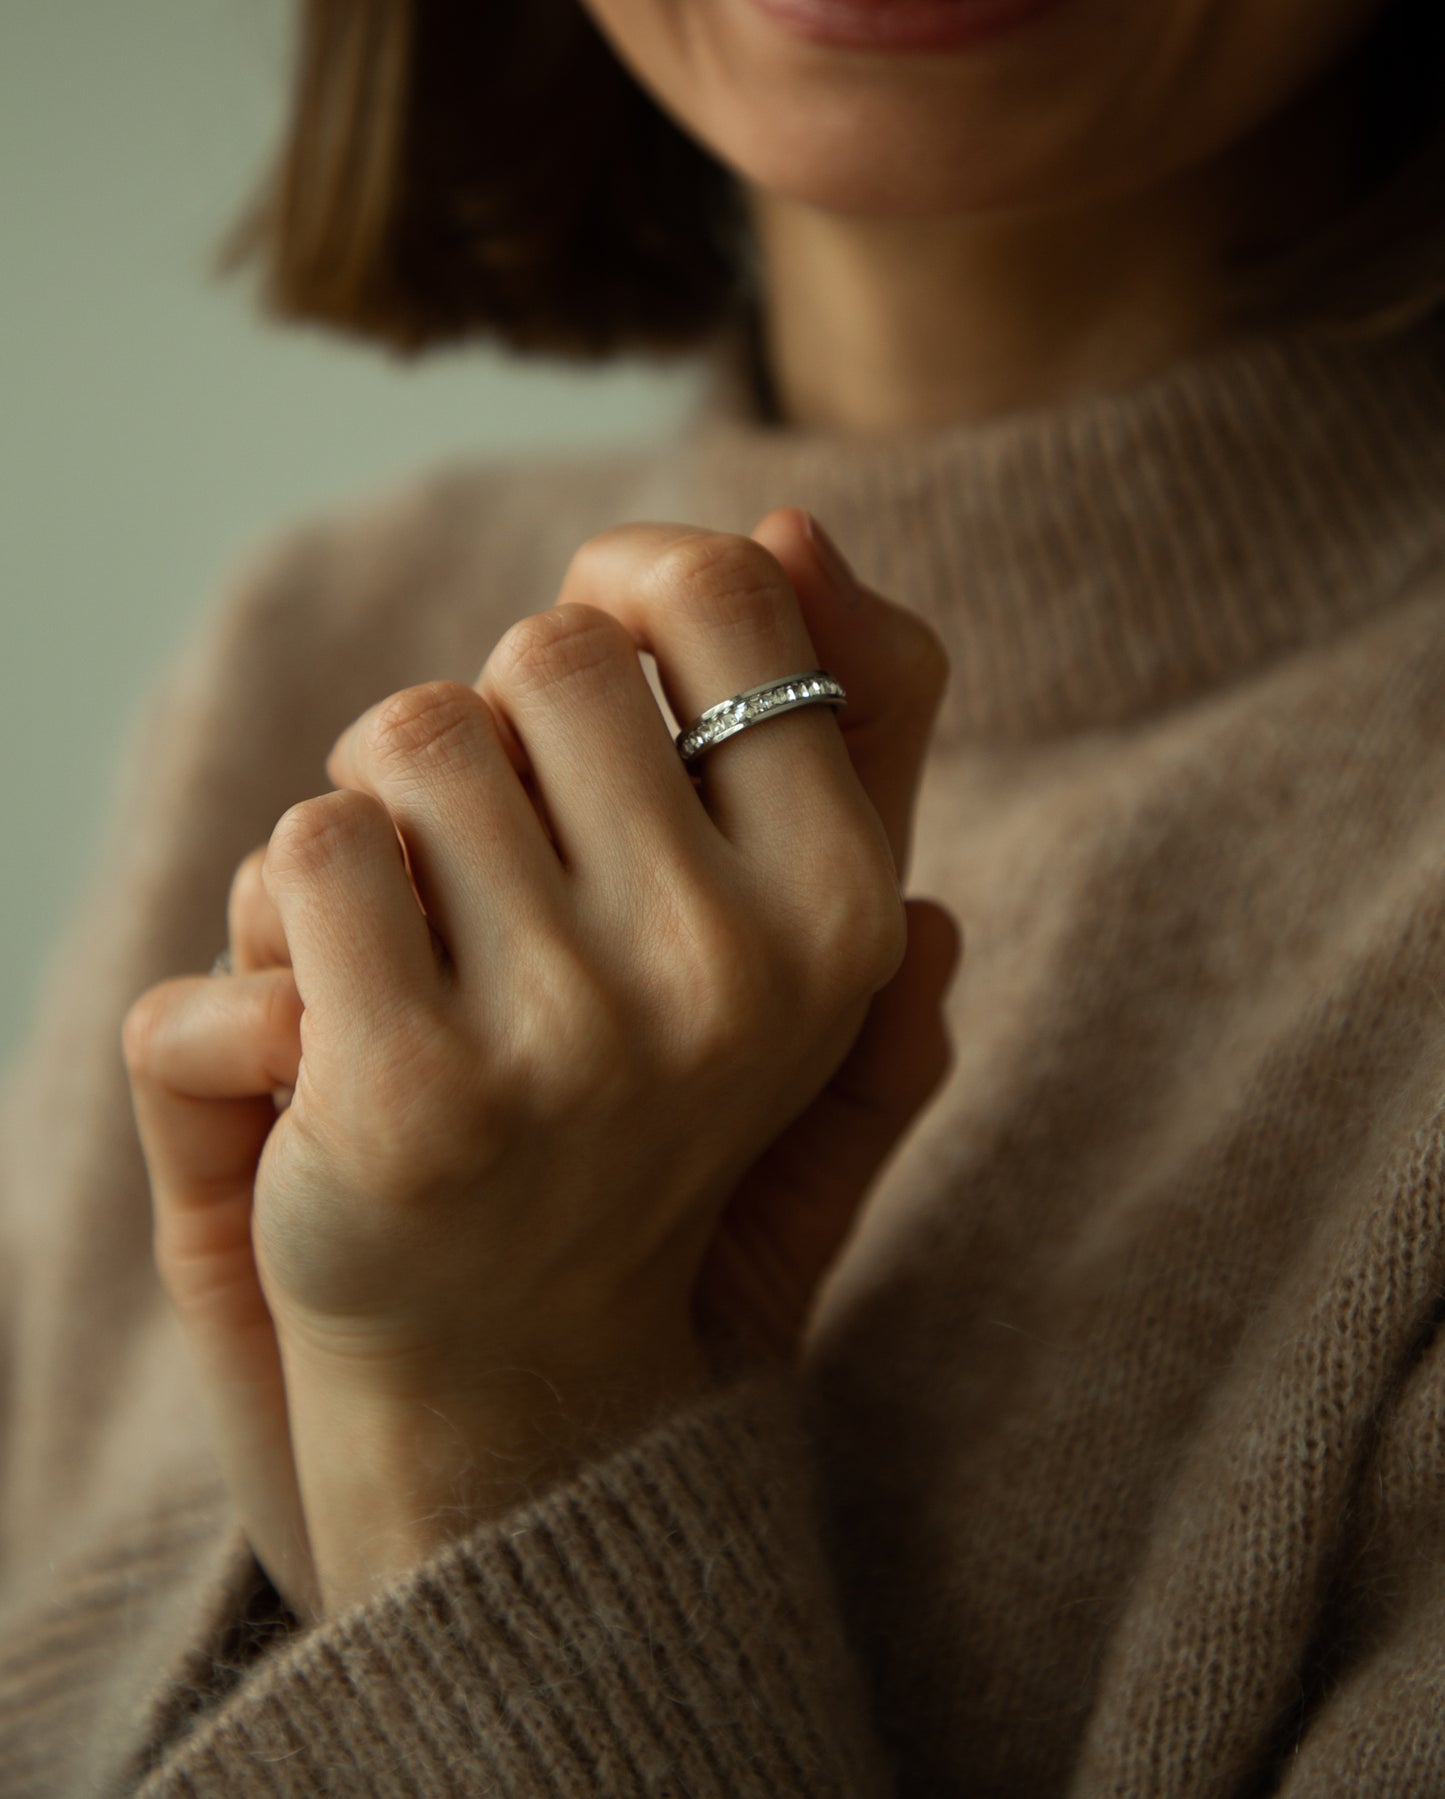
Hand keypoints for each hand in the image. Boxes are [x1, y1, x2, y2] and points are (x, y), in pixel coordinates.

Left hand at [123, 508, 958, 1619]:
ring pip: (412, 737)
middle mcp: (736, 972)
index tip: (586, 681)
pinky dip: (292, 910)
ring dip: (386, 818)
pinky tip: (344, 1020)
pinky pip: (309, 849)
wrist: (516, 1367)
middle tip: (498, 877)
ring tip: (423, 952)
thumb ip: (830, 727)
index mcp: (848, 904)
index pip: (717, 593)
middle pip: (543, 652)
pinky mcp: (413, 1099)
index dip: (622, 593)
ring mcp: (578, 1041)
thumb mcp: (783, 919)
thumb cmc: (644, 1098)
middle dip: (494, 730)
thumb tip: (793, 529)